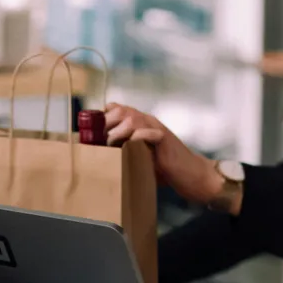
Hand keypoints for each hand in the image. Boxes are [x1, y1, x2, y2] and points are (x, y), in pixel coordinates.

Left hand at [105, 103, 233, 210]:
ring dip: (117, 132)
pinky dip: (135, 139)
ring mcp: (156, 128)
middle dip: (106, 124)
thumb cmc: (164, 169)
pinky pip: (146, 132)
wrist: (191, 174)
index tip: (91, 132)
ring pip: (132, 118)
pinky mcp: (164, 138)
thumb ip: (123, 150)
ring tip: (111, 146)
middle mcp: (148, 121)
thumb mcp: (139, 157)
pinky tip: (128, 149)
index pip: (116, 108)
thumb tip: (98, 154)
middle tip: (99, 141)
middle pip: (121, 110)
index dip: (101, 118)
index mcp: (140, 124)